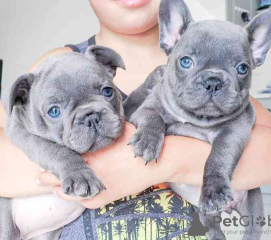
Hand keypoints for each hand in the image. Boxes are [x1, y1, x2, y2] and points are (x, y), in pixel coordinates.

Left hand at [36, 123, 173, 208]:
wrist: (151, 164)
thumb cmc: (134, 144)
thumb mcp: (119, 128)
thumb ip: (103, 124)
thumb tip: (92, 115)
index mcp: (88, 154)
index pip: (59, 158)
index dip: (51, 158)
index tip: (49, 156)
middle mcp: (87, 171)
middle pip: (54, 176)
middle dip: (47, 175)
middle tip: (42, 174)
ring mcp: (93, 187)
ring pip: (64, 191)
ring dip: (58, 186)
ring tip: (55, 182)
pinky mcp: (101, 199)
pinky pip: (78, 201)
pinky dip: (72, 195)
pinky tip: (71, 190)